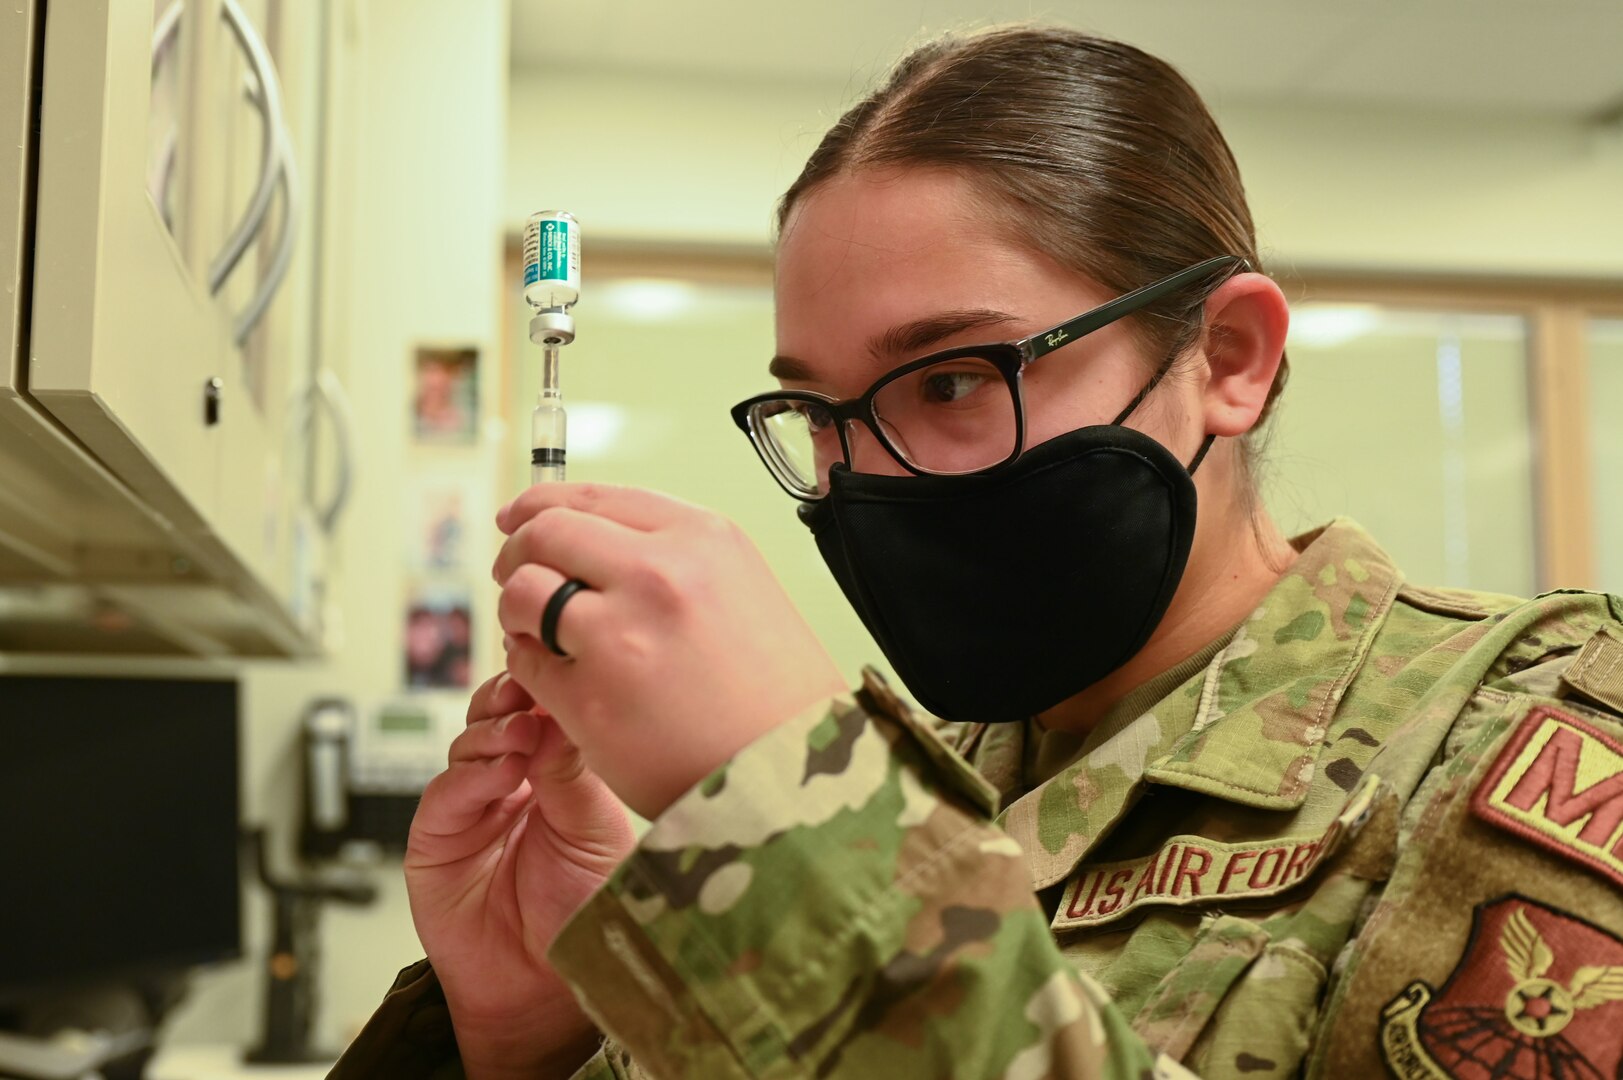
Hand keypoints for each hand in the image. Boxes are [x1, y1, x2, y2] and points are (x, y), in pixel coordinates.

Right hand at [404, 671, 634, 1078]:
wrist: (547, 988)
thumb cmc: (582, 913)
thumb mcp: (595, 832)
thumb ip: (573, 774)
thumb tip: (561, 711)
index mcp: (554, 774)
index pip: (542, 713)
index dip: (545, 687)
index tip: (559, 662)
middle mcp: (509, 783)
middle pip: (496, 717)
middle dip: (511, 695)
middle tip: (530, 686)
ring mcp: (470, 808)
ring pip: (466, 746)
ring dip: (492, 733)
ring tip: (521, 733)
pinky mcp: (434, 841)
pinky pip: (442, 795)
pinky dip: (469, 779)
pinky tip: (500, 774)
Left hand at [494, 483, 847, 818]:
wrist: (796, 774)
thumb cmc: (776, 694)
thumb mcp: (744, 590)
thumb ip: (675, 558)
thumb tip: (595, 542)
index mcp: (703, 538)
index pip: (596, 497)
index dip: (543, 504)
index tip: (520, 518)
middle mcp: (659, 574)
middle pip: (547, 533)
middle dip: (517, 551)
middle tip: (512, 575)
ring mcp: (619, 635)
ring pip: (522, 591)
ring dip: (516, 608)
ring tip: (534, 631)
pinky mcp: (590, 698)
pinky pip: (525, 662)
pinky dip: (527, 664)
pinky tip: (552, 675)